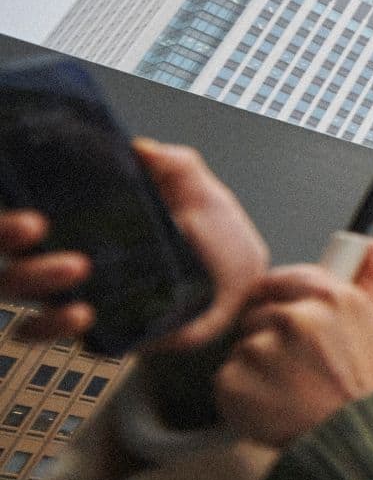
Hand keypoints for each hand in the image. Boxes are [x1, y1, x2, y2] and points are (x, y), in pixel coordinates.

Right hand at [0, 140, 270, 350]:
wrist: (241, 279)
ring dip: (36, 277)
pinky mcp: (87, 323)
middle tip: (37, 226)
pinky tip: (82, 313)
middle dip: (8, 234)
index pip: (19, 209)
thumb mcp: (195, 188)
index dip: (8, 210)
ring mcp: (68, 289)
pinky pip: (46, 331)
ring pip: (20, 289)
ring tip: (76, 267)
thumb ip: (170, 164)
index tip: (29, 208)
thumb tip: (139, 148)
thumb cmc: (211, 227)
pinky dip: (52, 324)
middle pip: (9, 247)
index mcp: (76, 212)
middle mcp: (57, 249)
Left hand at [214, 240, 372, 447]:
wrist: (355, 437)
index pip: (278, 280)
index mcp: (327, 296)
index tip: (283, 318)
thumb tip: (370, 247)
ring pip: (241, 347)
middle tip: (293, 363)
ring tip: (286, 387)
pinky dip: (241, 393)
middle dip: (267, 336)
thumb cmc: (366, 383)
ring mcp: (260, 350)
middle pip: (256, 314)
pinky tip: (270, 403)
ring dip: (255, 365)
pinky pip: (225, 379)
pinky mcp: (234, 382)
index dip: (277, 299)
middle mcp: (293, 318)